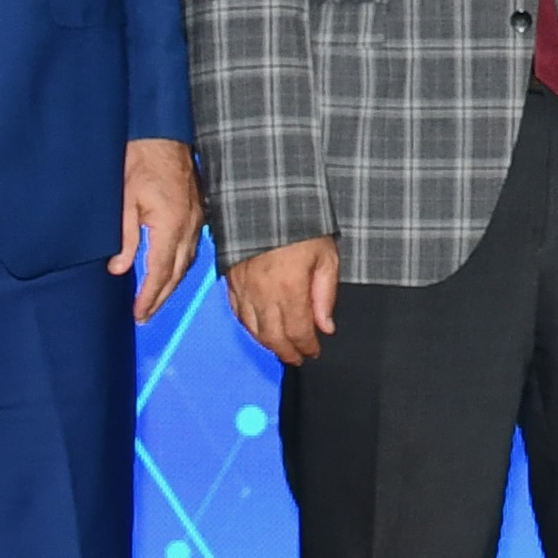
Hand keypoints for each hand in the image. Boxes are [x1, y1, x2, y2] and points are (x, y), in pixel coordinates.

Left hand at [114, 137, 205, 318]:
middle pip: (178, 273)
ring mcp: (197, 220)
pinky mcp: (199, 212)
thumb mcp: (123, 200)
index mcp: (170, 225)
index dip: (149, 296)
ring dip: (172, 285)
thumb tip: (119, 269)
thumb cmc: (139, 161)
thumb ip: (124, 238)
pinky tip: (172, 273)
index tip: (138, 313)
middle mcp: (189, 226)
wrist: (163, 134)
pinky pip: (192, 249)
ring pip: (187, 263)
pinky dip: (181, 267)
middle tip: (145, 316)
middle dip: (161, 297)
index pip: (160, 271)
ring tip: (156, 301)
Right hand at [228, 231, 341, 365]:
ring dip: (268, 343)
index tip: (313, 352)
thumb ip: (325, 295)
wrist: (266, 199)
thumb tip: (325, 326)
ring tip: (281, 348)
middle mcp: (263, 294)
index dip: (307, 347)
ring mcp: (244, 288)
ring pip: (253, 329)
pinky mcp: (231, 280)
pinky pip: (238, 313)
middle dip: (287, 352)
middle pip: (273, 337)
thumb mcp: (326, 256)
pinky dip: (249, 326)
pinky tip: (259, 329)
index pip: (298, 332)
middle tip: (298, 358)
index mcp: (289, 289)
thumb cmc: (301, 224)